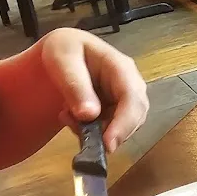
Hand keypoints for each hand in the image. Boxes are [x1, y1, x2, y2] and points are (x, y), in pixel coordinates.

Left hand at [40, 28, 148, 152]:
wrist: (65, 53)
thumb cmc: (65, 51)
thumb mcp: (62, 60)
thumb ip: (75, 86)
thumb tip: (89, 115)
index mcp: (121, 67)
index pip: (132, 99)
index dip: (123, 124)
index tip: (107, 145)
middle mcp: (131, 85)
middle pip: (134, 118)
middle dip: (108, 132)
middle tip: (80, 134)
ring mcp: (127, 100)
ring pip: (123, 128)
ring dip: (97, 133)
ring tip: (69, 118)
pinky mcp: (119, 112)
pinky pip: (112, 131)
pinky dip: (93, 133)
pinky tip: (74, 120)